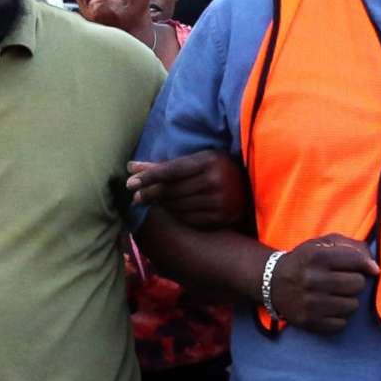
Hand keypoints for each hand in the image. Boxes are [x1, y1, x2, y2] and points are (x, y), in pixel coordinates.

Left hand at [126, 153, 249, 230]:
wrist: (249, 188)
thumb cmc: (216, 169)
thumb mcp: (196, 160)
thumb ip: (164, 165)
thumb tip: (131, 167)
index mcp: (208, 161)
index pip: (171, 170)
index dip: (149, 177)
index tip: (130, 182)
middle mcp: (215, 180)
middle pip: (172, 190)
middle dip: (151, 193)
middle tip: (137, 196)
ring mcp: (220, 200)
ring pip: (178, 206)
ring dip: (163, 205)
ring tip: (156, 201)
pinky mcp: (222, 217)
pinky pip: (189, 219)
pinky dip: (177, 215)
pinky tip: (172, 210)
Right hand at [269, 235, 377, 333]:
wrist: (273, 283)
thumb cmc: (306, 261)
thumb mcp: (323, 244)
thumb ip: (352, 247)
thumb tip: (374, 268)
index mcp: (316, 256)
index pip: (356, 261)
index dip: (366, 265)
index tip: (368, 268)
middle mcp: (312, 279)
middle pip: (357, 284)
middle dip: (355, 282)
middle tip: (344, 281)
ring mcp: (310, 303)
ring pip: (352, 305)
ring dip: (348, 300)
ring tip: (336, 295)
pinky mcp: (309, 321)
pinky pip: (341, 324)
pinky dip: (339, 317)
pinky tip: (329, 308)